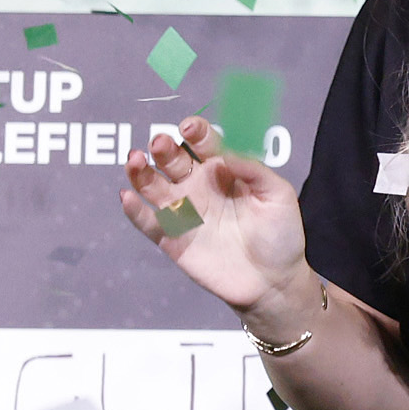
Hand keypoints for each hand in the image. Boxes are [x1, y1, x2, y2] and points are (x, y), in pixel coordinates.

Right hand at [122, 114, 309, 316]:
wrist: (273, 281)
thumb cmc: (281, 235)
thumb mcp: (278, 197)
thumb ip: (255, 172)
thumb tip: (227, 152)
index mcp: (225, 171)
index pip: (205, 145)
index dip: (196, 133)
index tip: (189, 128)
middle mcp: (199, 186)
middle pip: (174, 160)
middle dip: (164, 148)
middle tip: (160, 143)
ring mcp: (184, 212)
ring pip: (153, 186)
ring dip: (140, 172)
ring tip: (135, 160)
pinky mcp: (172, 239)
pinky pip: (147, 222)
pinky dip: (134, 210)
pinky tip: (127, 196)